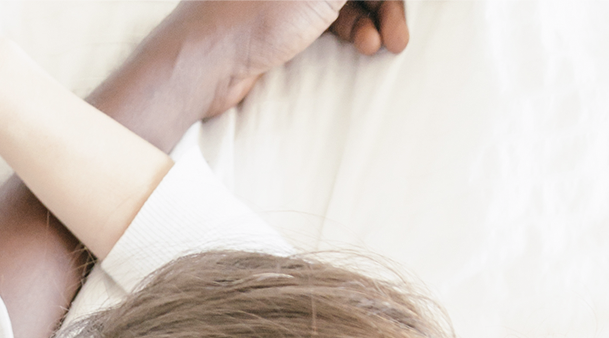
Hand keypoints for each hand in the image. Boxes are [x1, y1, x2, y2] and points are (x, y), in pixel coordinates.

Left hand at [141, 0, 406, 121]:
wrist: (209, 60)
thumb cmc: (259, 11)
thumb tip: (366, 0)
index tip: (399, 8)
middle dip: (385, 1)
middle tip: (400, 33)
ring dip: (375, 16)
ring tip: (383, 44)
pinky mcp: (287, 12)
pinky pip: (334, 14)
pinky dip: (353, 28)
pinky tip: (362, 46)